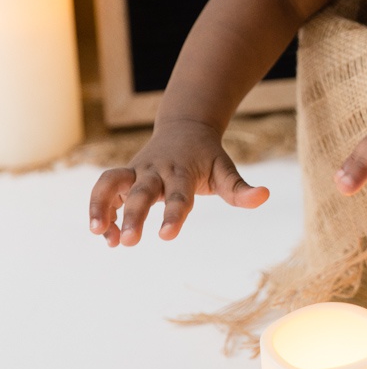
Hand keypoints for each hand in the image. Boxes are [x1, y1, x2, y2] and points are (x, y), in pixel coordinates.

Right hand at [88, 117, 268, 246]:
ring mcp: (137, 171)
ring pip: (111, 183)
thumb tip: (265, 196)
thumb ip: (241, 189)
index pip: (179, 195)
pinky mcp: (124, 176)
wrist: (185, 126)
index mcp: (182, 171)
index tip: (167, 236)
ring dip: (101, 206)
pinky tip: (105, 236)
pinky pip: (105, 189)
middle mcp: (156, 170)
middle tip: (131, 242)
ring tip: (99, 234)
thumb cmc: (207, 156)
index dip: (174, 215)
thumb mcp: (225, 169)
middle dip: (134, 216)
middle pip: (141, 192)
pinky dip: (100, 210)